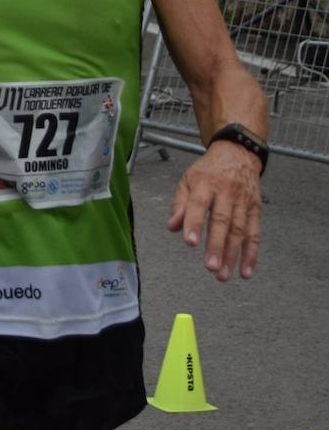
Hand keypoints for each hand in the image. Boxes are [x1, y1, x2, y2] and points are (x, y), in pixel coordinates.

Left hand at [166, 141, 263, 279]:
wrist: (238, 154)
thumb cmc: (208, 171)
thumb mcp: (188, 180)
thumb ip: (180, 204)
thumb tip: (172, 227)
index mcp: (205, 184)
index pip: (199, 204)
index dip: (194, 223)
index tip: (190, 242)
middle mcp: (226, 193)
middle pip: (223, 221)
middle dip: (217, 246)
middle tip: (211, 267)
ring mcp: (244, 202)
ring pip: (240, 231)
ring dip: (233, 255)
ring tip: (223, 275)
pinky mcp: (256, 210)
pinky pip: (255, 234)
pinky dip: (252, 254)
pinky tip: (246, 271)